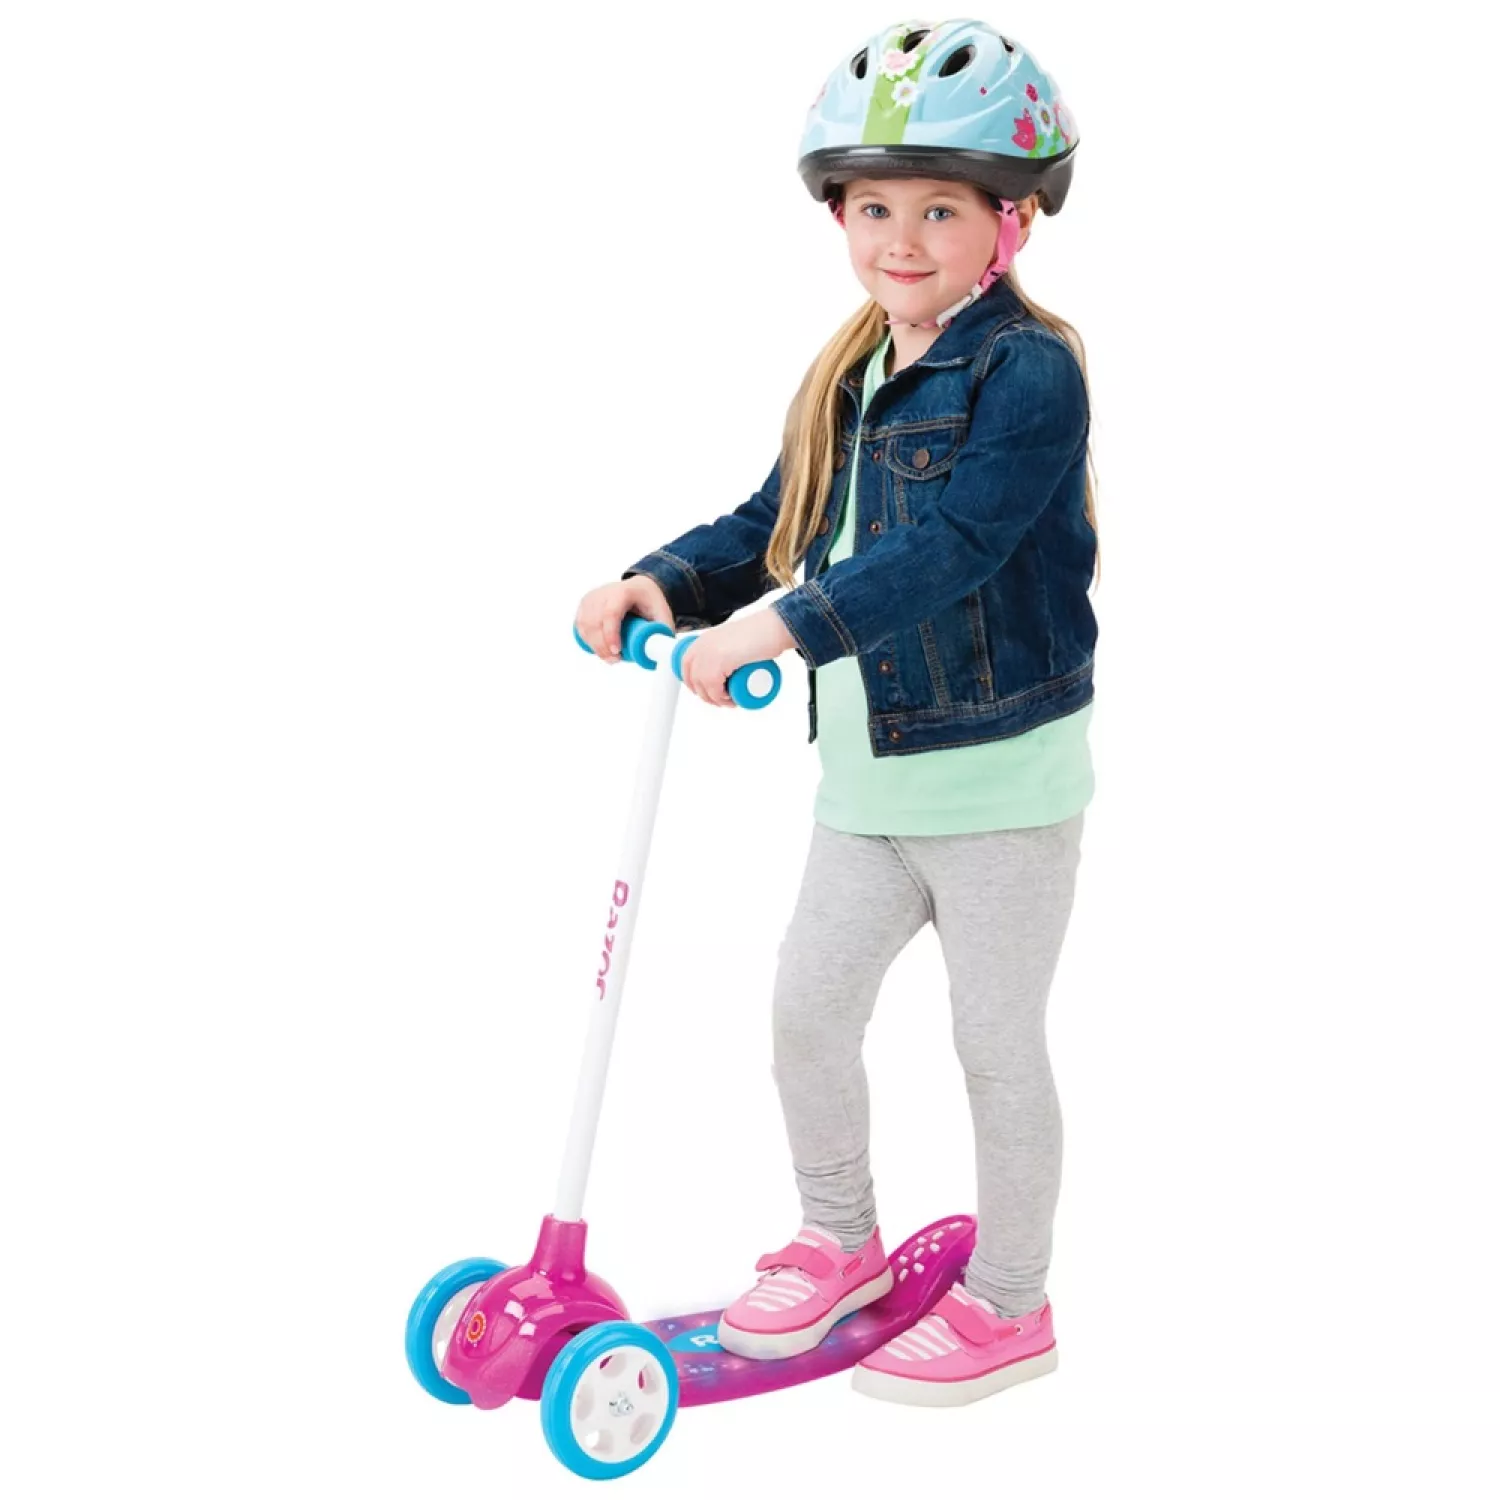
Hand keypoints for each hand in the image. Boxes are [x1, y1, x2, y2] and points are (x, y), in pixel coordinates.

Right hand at [575, 576, 673, 663]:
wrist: (639, 588)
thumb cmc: (650, 601)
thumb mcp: (662, 613)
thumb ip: (663, 631)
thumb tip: (660, 654)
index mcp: (624, 591)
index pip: (611, 613)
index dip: (611, 634)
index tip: (617, 651)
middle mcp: (604, 592)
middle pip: (595, 622)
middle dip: (603, 646)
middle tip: (616, 660)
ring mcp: (592, 598)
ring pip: (585, 626)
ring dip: (595, 646)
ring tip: (610, 658)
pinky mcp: (585, 605)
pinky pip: (580, 626)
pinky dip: (587, 640)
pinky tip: (598, 649)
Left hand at [680, 609, 794, 706]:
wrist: (773, 627)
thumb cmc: (759, 633)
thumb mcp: (732, 639)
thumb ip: (726, 646)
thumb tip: (724, 664)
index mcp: (703, 640)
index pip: (686, 665)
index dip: (693, 682)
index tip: (705, 691)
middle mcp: (701, 646)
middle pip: (693, 679)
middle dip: (705, 694)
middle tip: (721, 699)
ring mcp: (708, 654)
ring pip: (703, 687)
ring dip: (715, 700)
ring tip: (730, 701)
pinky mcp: (719, 662)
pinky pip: (713, 689)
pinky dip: (721, 699)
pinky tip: (731, 700)